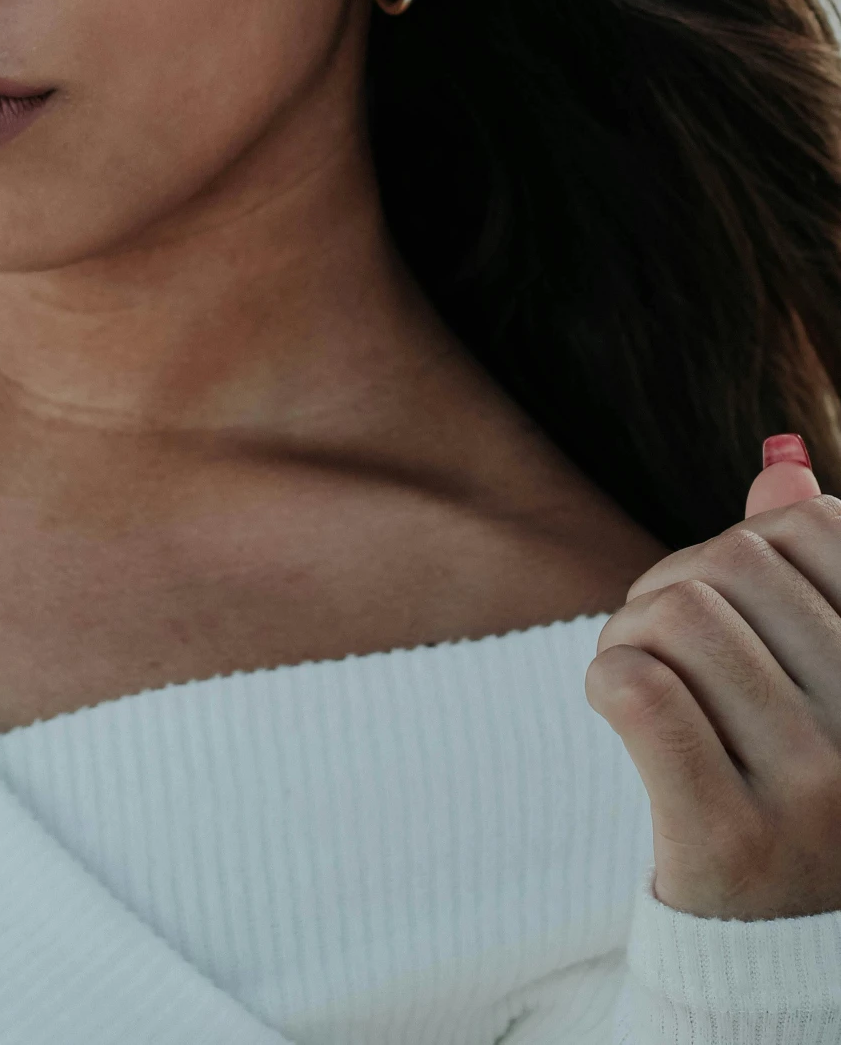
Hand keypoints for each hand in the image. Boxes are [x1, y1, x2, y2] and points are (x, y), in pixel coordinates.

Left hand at [587, 433, 840, 919]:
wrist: (784, 957)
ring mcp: (815, 795)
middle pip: (733, 562)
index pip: (812, 531)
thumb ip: (813, 578)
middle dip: (674, 583)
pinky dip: (609, 678)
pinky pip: (641, 692)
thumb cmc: (801, 789)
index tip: (729, 597)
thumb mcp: (826, 680)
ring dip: (631, 630)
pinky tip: (616, 707)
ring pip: (680, 615)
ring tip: (638, 676)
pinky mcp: (732, 844)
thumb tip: (780, 471)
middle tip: (661, 644)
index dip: (747, 543)